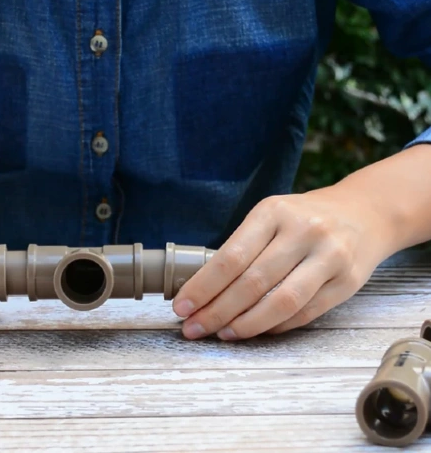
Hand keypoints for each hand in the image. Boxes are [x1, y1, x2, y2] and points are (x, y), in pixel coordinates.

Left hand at [172, 186, 395, 339]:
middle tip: (194, 328)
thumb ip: (242, 247)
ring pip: (280, 302)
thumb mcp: (271, 216)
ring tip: (223, 333)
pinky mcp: (348, 281)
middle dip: (216, 311)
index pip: (230, 257)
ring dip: (246, 325)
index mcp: (274, 212)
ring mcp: (329, 256)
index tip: (182, 307)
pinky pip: (305, 313)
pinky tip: (256, 330)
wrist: (365, 213)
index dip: (203, 287)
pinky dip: (276, 326)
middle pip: (251, 283)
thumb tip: (201, 291)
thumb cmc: (304, 219)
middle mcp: (303, 231)